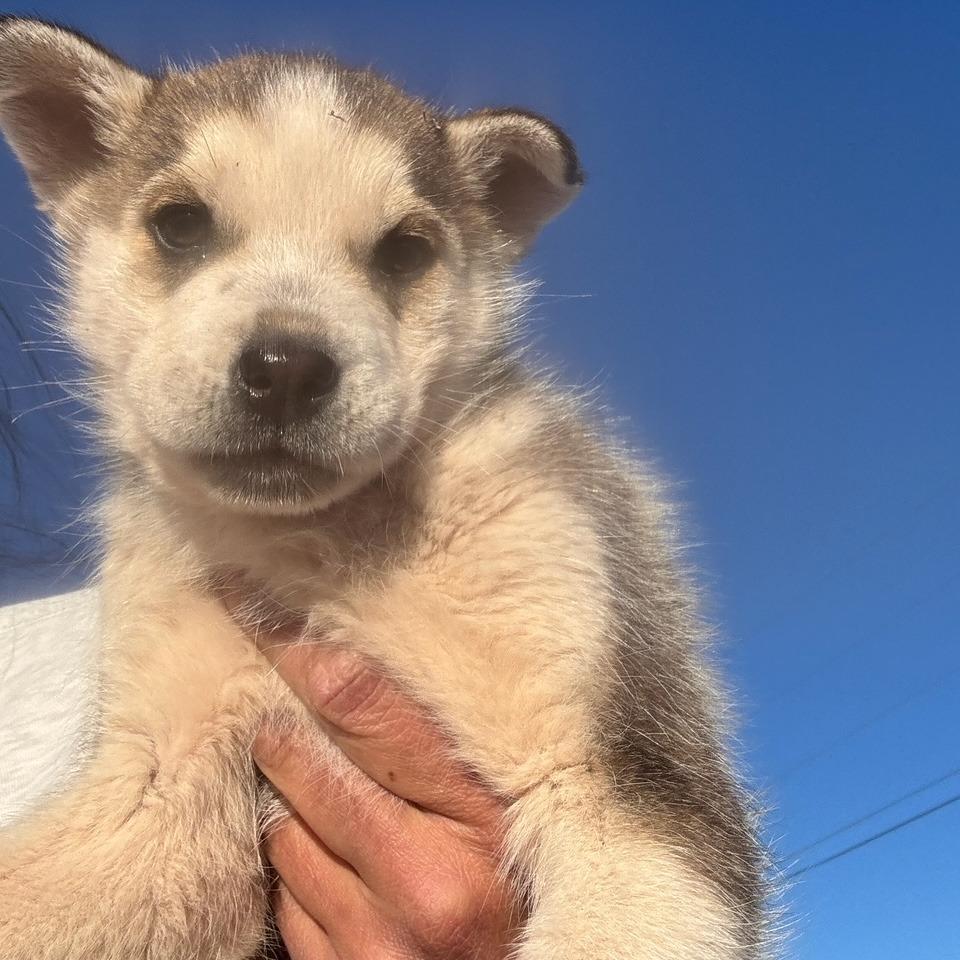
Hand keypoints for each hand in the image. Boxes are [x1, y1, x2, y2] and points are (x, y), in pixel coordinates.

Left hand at [233, 609, 522, 958]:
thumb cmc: (525, 876)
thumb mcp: (506, 796)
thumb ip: (442, 736)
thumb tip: (354, 656)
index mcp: (479, 814)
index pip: (358, 700)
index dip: (294, 643)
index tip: (251, 599)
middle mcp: (424, 884)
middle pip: (300, 761)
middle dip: (282, 730)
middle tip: (284, 716)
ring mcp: (376, 941)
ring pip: (281, 834)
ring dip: (290, 808)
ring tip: (329, 801)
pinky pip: (284, 899)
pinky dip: (297, 869)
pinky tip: (335, 863)